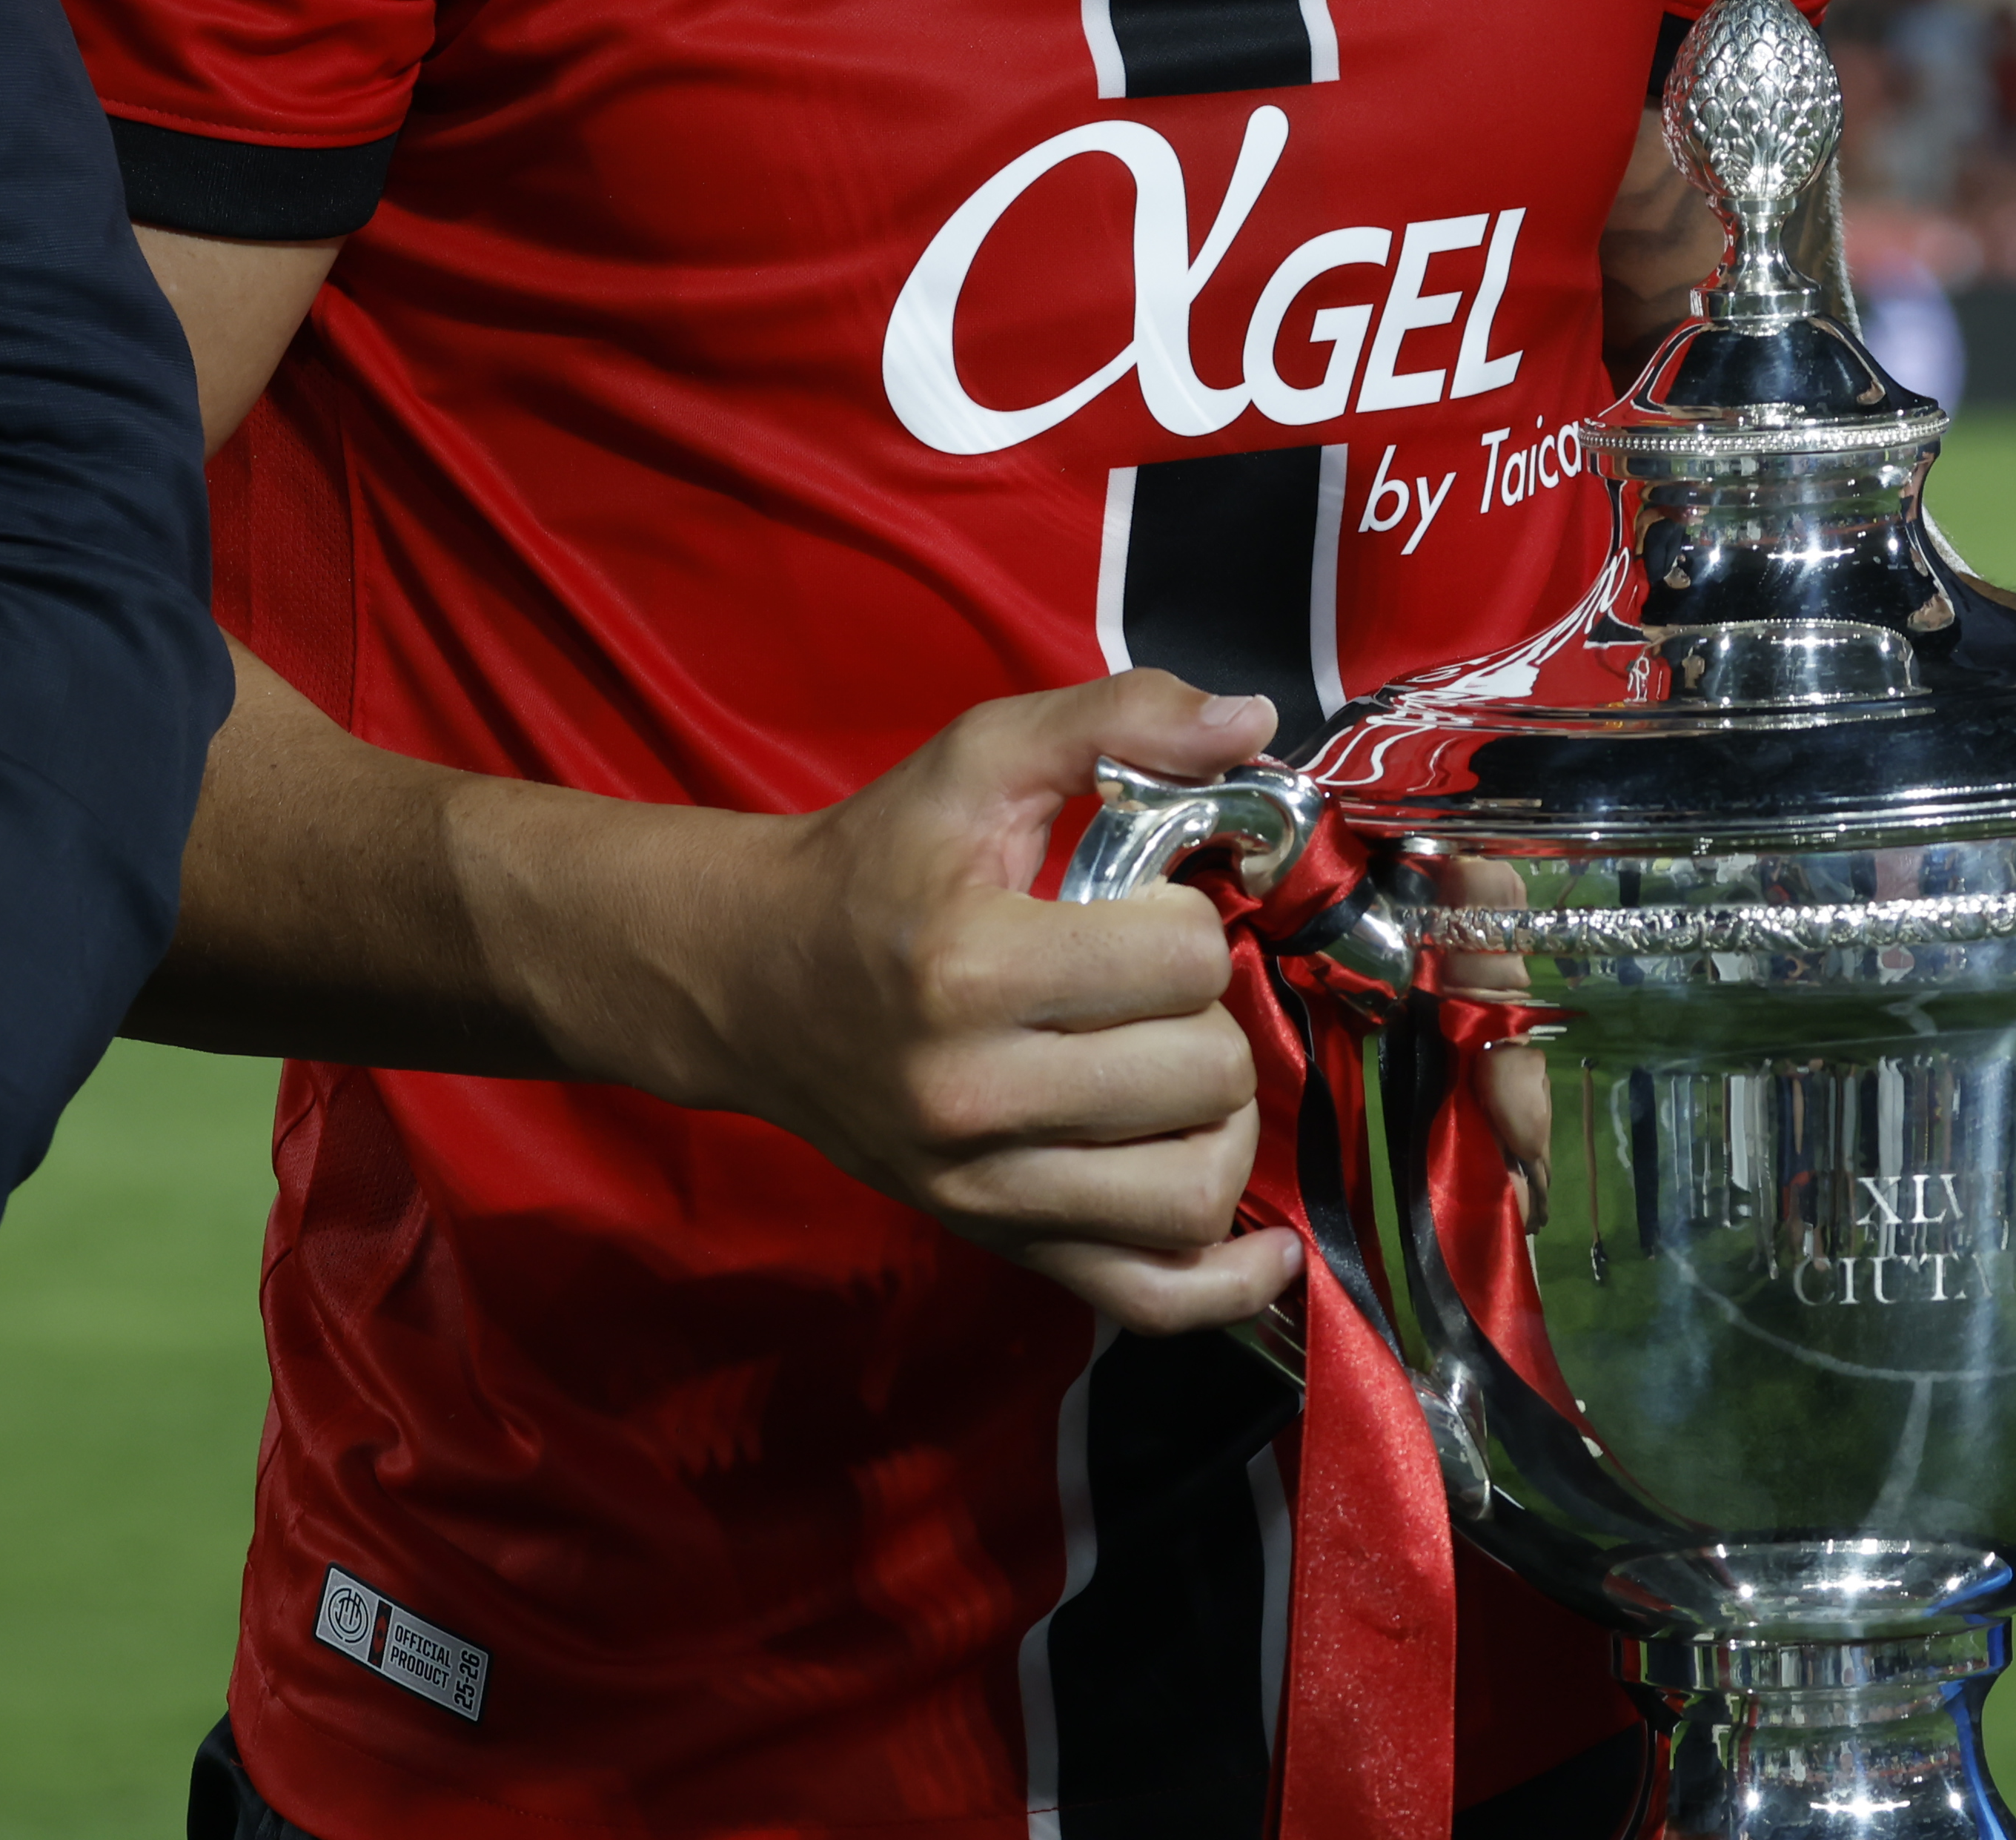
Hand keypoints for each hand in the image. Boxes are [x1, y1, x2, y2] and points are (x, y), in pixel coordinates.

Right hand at [677, 668, 1293, 1338]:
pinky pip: (1141, 1299)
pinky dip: (1223, 1283)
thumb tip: (1255, 718)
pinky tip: (1267, 1245)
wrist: (749, 979)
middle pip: (1201, 1073)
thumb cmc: (874, 863)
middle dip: (1206, 1015)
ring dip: (1223, 1123)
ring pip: (1191, 1191)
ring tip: (1186, 1074)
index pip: (1185, 960)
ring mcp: (984, 1185)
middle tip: (1157, 989)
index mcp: (972, 964)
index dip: (1188, 920)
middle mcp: (975, 1091)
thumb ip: (1117, 717)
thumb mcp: (977, 759)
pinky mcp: (993, 1239)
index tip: (1141, 909)